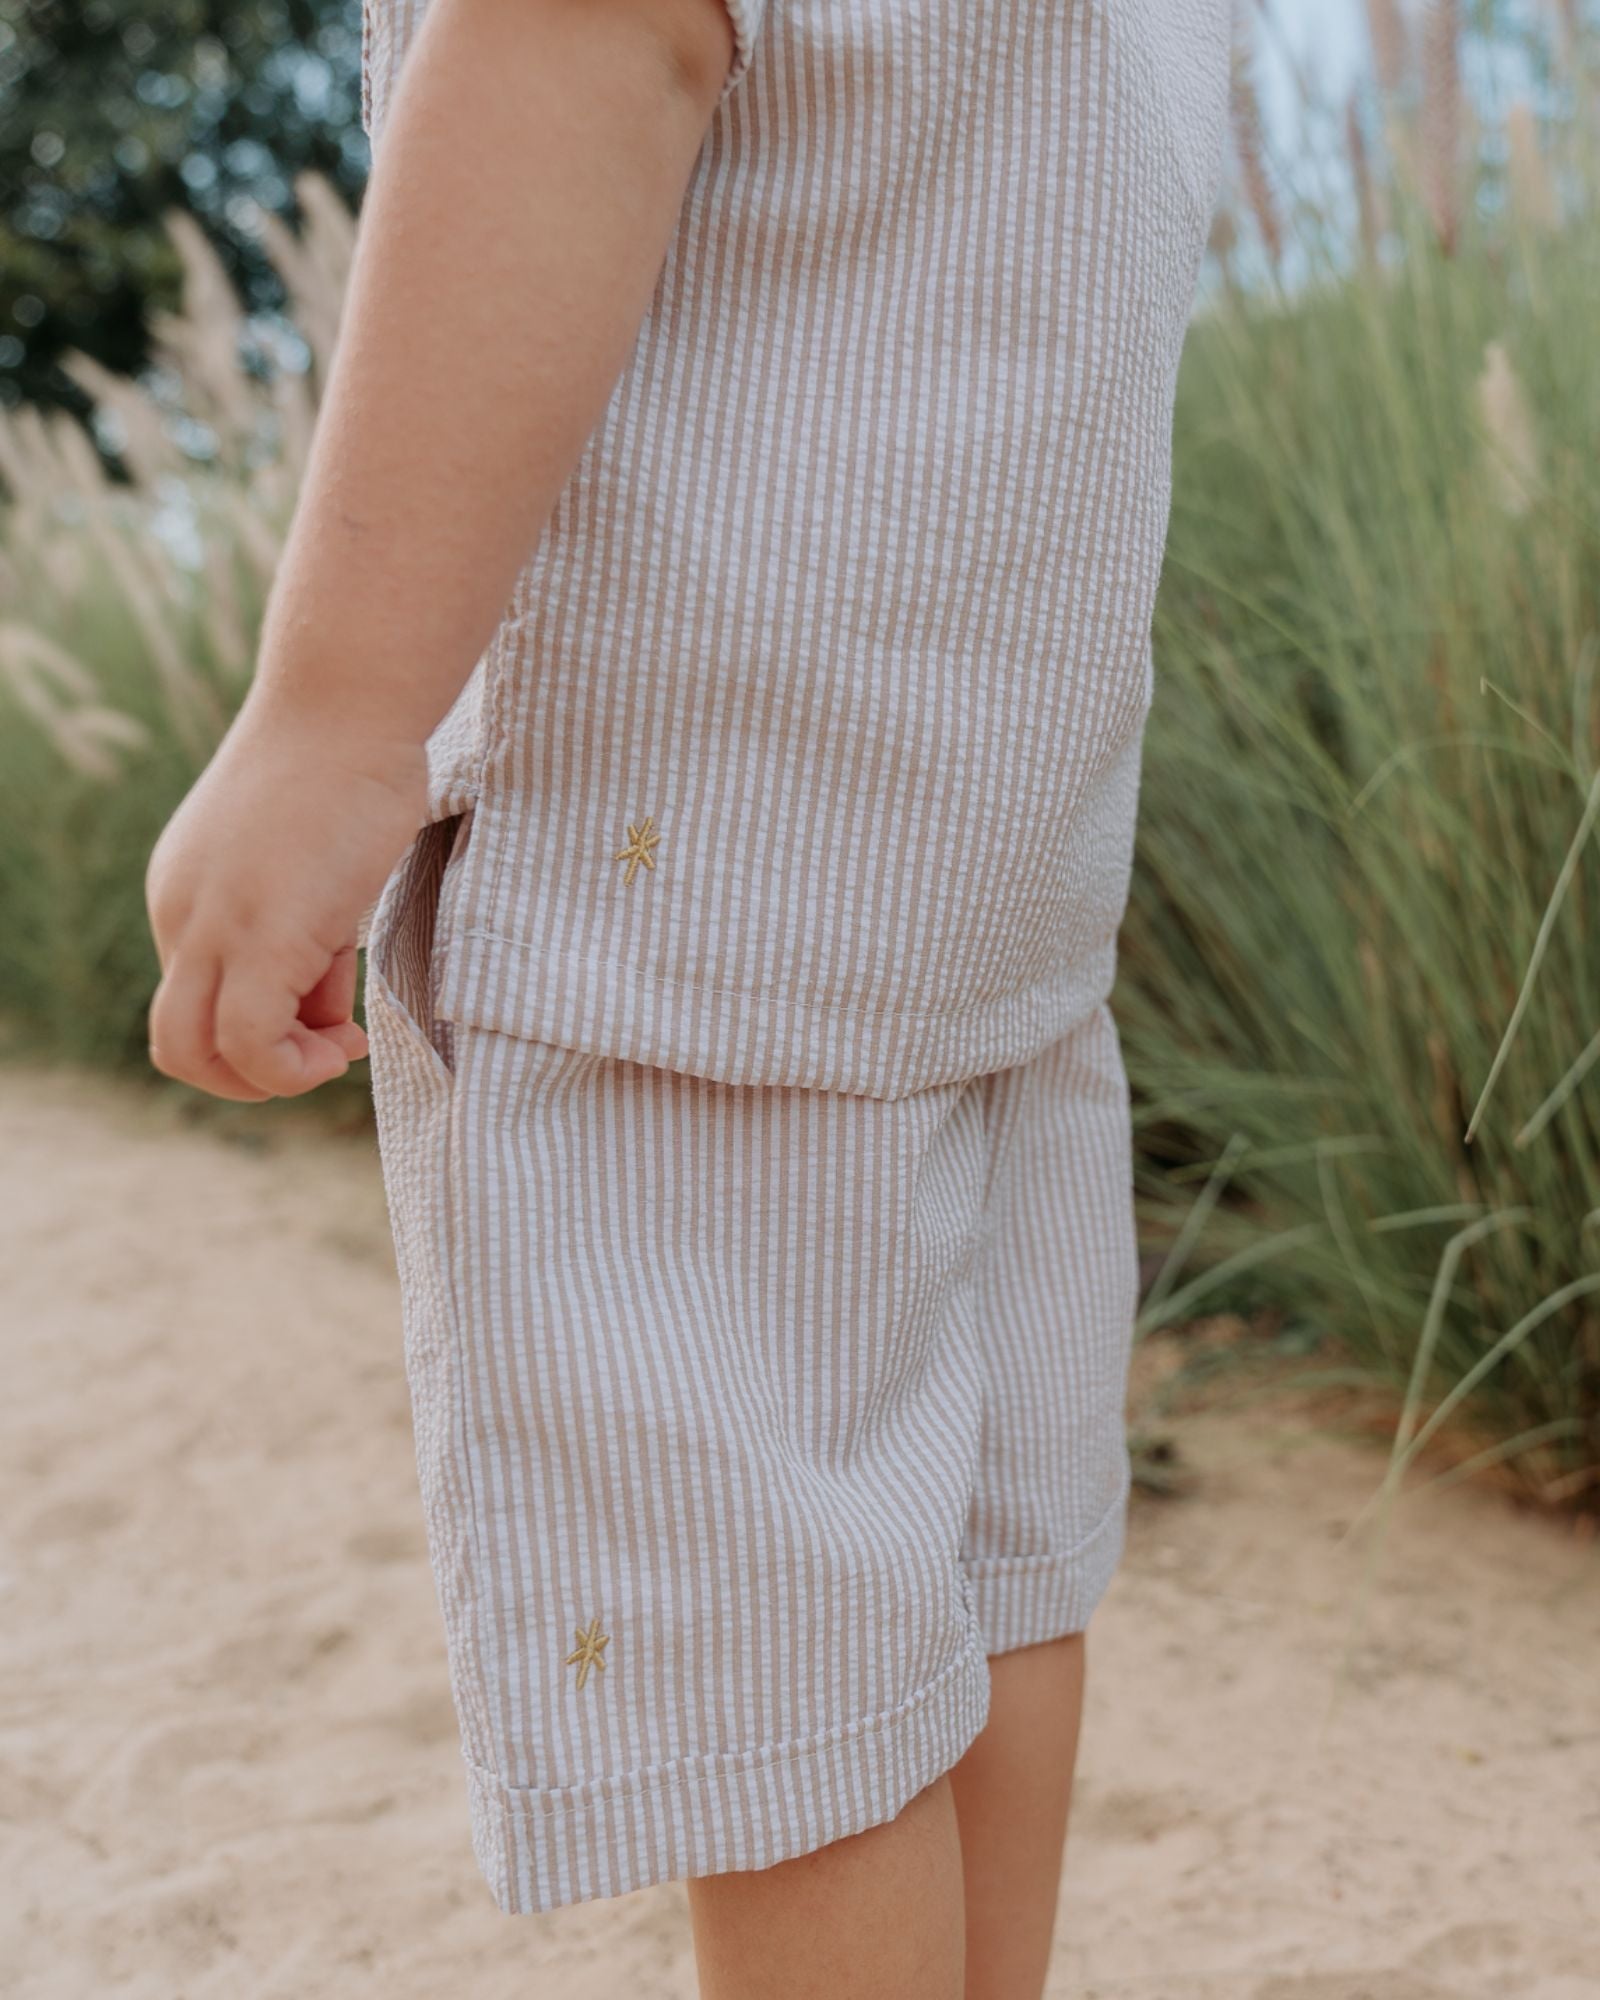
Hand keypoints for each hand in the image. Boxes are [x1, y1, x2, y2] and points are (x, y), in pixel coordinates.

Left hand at [145, 700, 428, 1100]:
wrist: (348, 704)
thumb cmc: (349, 768)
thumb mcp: (315, 869)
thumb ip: (309, 942)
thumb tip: (327, 1014)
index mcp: (186, 894)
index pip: (200, 1000)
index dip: (268, 1029)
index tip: (337, 1016)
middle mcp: (181, 915)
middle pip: (178, 1044)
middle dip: (251, 1075)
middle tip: (324, 1053)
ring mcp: (213, 928)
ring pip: (198, 1054)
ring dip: (273, 1078)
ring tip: (342, 1046)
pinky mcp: (260, 937)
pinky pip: (250, 1044)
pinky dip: (292, 1070)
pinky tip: (348, 1042)